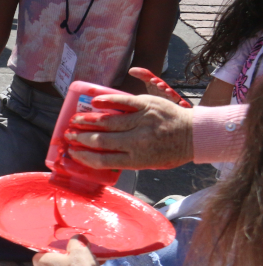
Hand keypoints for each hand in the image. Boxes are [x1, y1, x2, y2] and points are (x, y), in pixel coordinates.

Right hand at [65, 93, 192, 169]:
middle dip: (81, 138)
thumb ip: (126, 161)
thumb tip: (101, 160)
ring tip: (75, 120)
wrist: (196, 134)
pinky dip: (107, 101)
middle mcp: (137, 142)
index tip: (73, 153)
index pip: (102, 160)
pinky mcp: (148, 106)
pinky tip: (94, 102)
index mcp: (136, 160)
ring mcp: (142, 122)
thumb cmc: (170, 151)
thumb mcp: (149, 164)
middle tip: (68, 135)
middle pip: (101, 141)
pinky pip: (123, 103)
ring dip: (88, 120)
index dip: (84, 156)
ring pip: (108, 122)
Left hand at [127, 67, 189, 105]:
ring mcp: (173, 98)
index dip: (154, 81)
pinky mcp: (179, 105)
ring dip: (170, 93)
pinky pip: (182, 104)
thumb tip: (130, 70)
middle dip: (162, 86)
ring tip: (167, 91)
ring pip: (173, 96)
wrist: (171, 106)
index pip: (156, 82)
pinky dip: (183, 104)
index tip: (152, 80)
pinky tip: (182, 104)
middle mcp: (167, 91)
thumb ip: (143, 76)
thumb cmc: (159, 94)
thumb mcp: (151, 86)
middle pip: (164, 88)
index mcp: (159, 87)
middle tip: (158, 85)